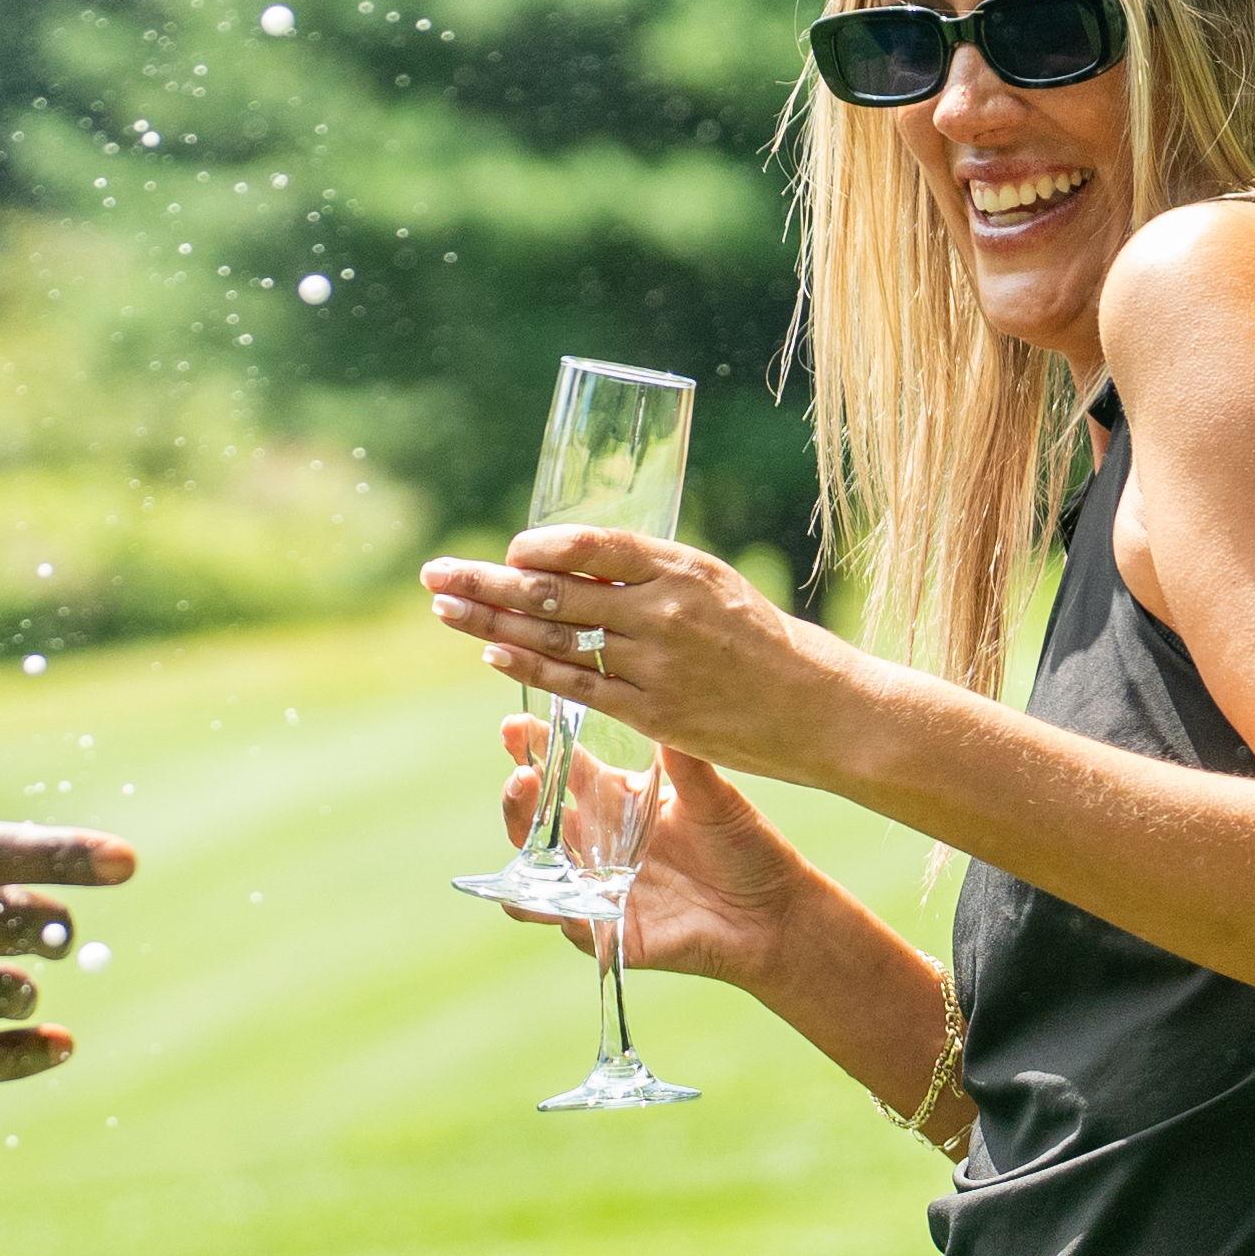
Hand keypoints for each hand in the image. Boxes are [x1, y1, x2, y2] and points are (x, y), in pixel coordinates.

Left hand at [424, 520, 853, 779]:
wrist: (818, 708)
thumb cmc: (761, 644)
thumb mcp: (712, 588)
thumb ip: (649, 577)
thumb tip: (576, 565)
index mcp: (681, 567)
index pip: (593, 544)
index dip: (540, 546)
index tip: (507, 552)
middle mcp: (665, 609)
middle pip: (556, 590)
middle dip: (487, 581)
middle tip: (436, 574)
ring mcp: (657, 662)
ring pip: (557, 637)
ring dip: (491, 622)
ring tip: (444, 610)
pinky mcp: (654, 711)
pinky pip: (580, 685)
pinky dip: (531, 668)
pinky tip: (491, 653)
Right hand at [487, 708, 808, 990]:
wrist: (775, 913)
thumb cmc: (746, 847)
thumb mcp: (714, 797)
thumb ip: (684, 761)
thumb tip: (661, 703)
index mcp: (617, 803)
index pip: (564, 770)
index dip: (535, 746)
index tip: (513, 726)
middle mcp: (599, 845)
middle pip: (535, 819)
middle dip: (518, 795)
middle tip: (522, 774)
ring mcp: (599, 888)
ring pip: (536, 872)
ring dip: (521, 847)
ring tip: (526, 822)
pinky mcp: (612, 931)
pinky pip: (570, 924)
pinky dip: (558, 912)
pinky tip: (558, 899)